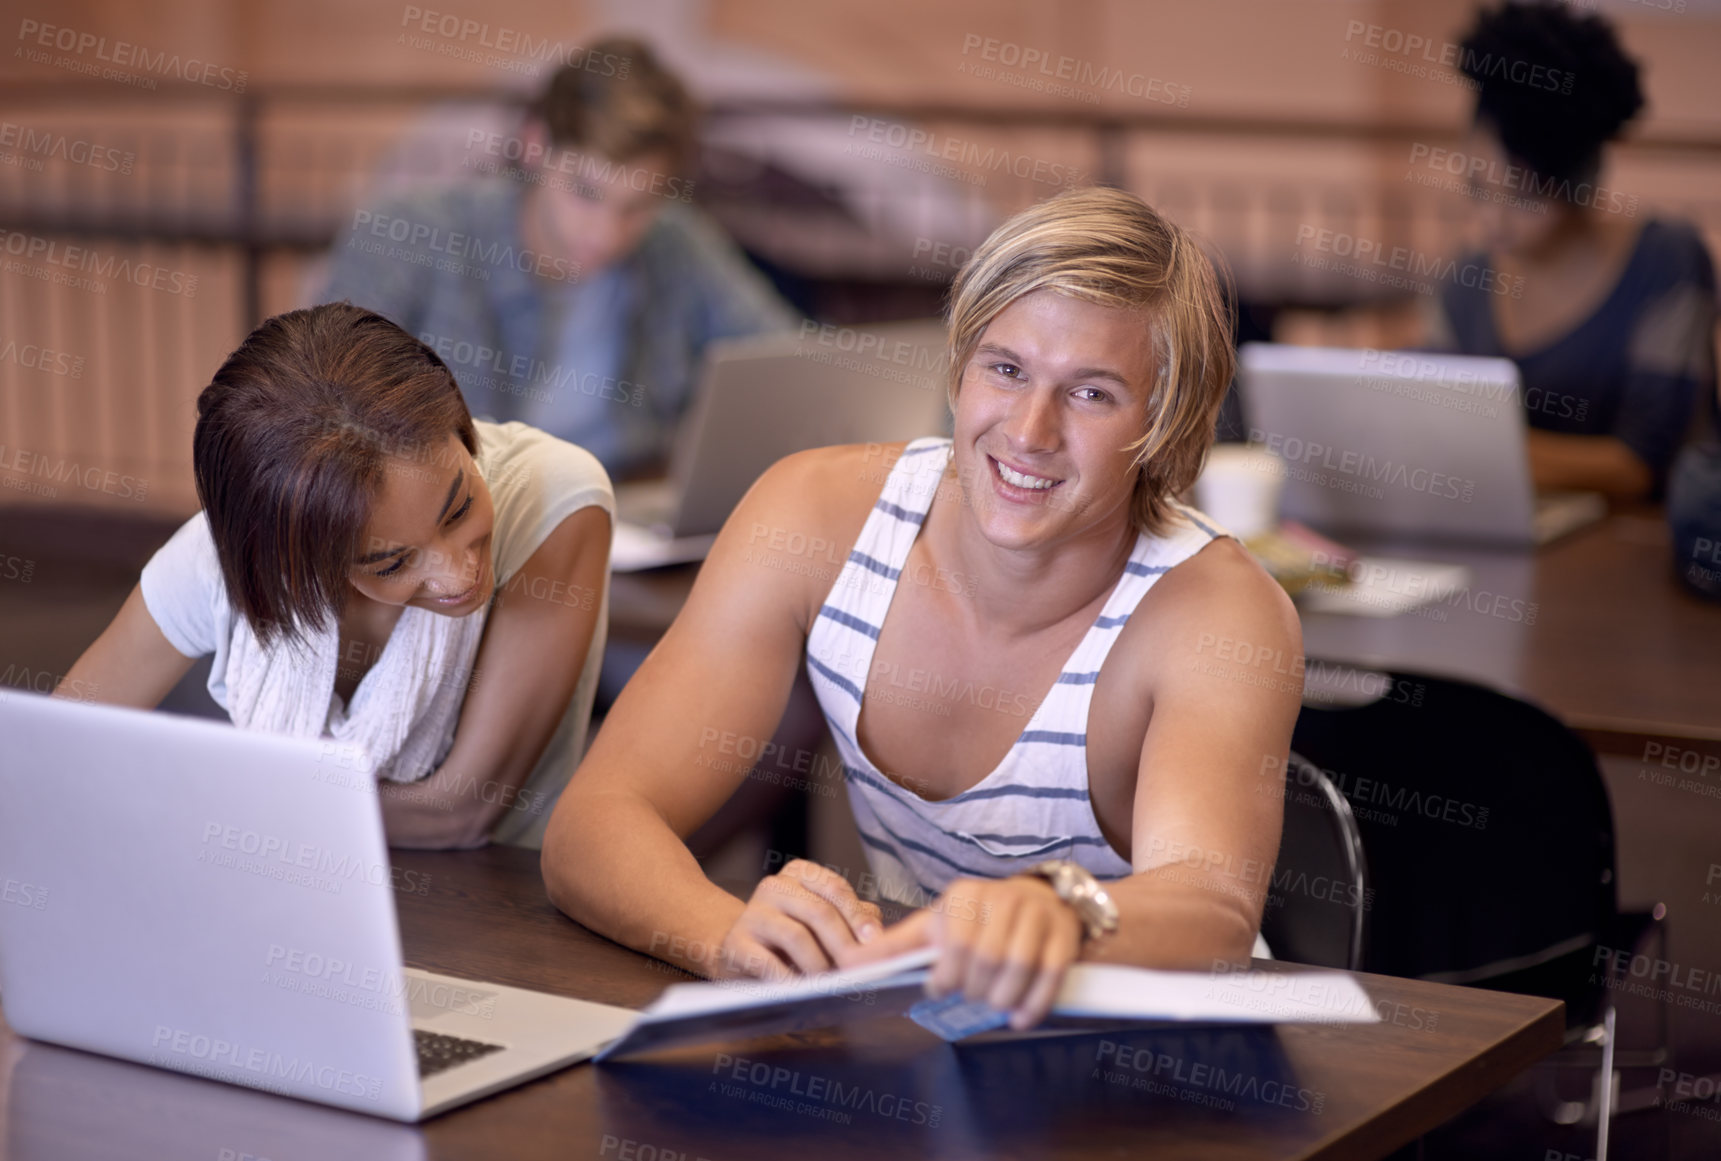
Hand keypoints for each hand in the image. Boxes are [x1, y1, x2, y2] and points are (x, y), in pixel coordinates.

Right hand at [713, 859, 883, 979]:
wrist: (738, 952)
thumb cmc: (791, 936)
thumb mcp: (821, 921)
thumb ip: (852, 920)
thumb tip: (879, 938)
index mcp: (800, 874)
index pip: (835, 888)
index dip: (857, 916)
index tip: (875, 942)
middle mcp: (775, 886)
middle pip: (819, 912)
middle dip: (843, 946)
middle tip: (858, 971)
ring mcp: (753, 913)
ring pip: (797, 936)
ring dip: (819, 966)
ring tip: (831, 985)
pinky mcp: (736, 943)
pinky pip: (768, 963)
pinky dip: (789, 980)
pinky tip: (802, 992)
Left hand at [853, 876, 1083, 1029]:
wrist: (1038, 900)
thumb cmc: (979, 920)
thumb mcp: (935, 926)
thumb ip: (895, 947)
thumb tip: (846, 965)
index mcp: (965, 896)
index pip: (954, 944)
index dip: (947, 977)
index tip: (941, 990)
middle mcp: (1002, 898)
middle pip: (987, 959)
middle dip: (976, 991)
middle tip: (972, 1000)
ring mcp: (1036, 914)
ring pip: (1019, 967)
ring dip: (1004, 999)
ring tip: (995, 1008)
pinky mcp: (1062, 933)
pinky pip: (1050, 973)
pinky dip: (1034, 1003)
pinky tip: (1020, 1017)